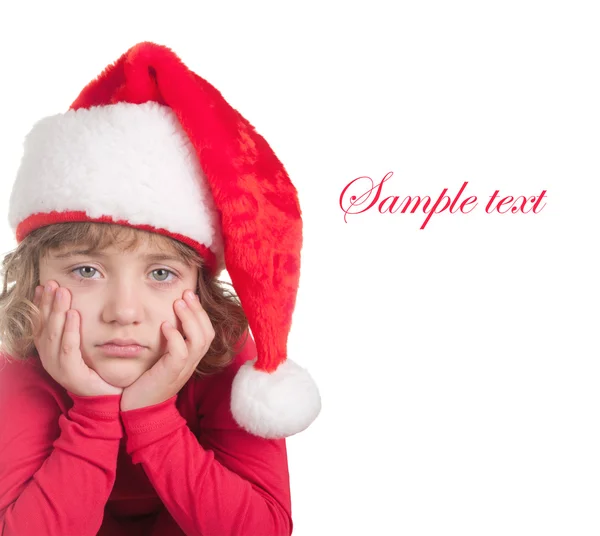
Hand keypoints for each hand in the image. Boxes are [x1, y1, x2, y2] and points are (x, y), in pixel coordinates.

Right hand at [33, 280, 123, 396]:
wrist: (108, 398)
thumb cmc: (97, 369)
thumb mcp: (84, 346)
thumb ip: (77, 328)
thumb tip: (75, 305)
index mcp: (51, 351)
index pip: (41, 324)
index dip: (41, 305)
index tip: (45, 285)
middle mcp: (50, 359)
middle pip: (44, 327)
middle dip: (48, 303)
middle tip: (54, 284)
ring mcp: (58, 368)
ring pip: (53, 336)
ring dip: (57, 313)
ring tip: (63, 294)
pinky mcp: (72, 376)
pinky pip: (68, 350)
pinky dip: (70, 332)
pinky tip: (73, 315)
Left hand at [120, 289, 214, 410]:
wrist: (138, 411)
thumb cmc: (146, 383)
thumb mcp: (160, 360)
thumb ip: (166, 343)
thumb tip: (163, 319)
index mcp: (191, 359)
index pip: (207, 332)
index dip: (200, 313)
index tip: (189, 295)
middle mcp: (191, 364)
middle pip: (207, 333)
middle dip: (198, 311)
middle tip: (186, 293)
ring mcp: (182, 370)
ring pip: (198, 341)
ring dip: (189, 319)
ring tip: (178, 303)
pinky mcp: (170, 375)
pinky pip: (180, 353)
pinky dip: (175, 337)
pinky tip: (165, 325)